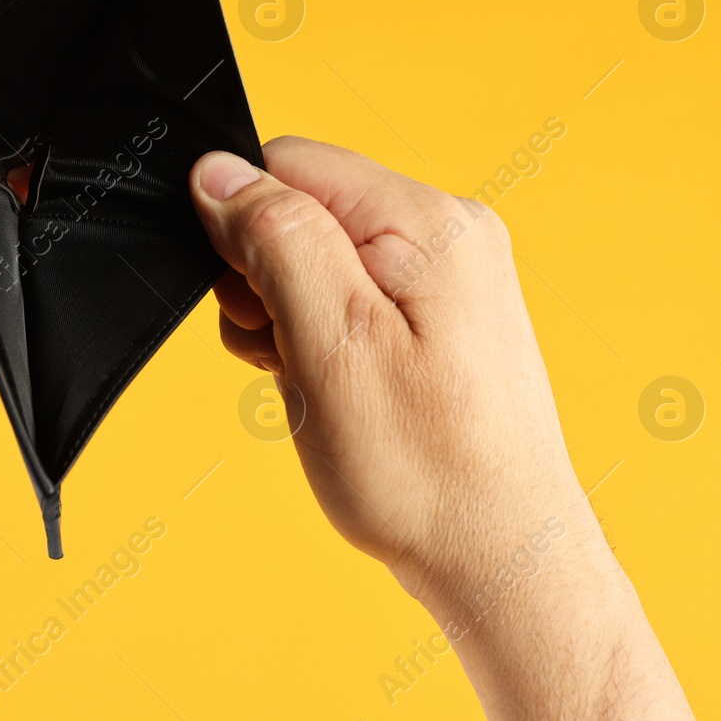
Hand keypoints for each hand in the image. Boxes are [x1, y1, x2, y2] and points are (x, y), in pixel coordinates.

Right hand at [190, 137, 702, 720]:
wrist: (501, 557)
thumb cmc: (425, 470)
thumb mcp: (330, 344)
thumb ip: (275, 239)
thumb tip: (219, 172)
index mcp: (428, 221)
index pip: (288, 163)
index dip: (243, 228)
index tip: (258, 306)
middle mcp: (450, 232)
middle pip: (303, 208)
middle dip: (267, 279)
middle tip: (292, 356)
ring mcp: (451, 275)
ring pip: (319, 257)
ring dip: (291, 317)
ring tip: (318, 385)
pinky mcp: (443, 316)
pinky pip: (351, 297)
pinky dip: (322, 339)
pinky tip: (337, 392)